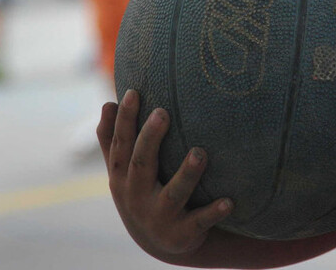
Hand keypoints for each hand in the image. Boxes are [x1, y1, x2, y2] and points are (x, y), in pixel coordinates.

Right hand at [97, 89, 231, 256]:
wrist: (160, 242)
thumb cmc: (141, 192)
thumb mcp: (122, 171)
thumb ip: (112, 141)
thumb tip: (106, 103)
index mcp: (121, 178)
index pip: (121, 145)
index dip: (124, 120)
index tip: (133, 93)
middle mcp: (136, 197)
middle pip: (141, 164)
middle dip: (150, 139)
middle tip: (162, 112)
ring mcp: (160, 216)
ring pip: (174, 194)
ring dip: (187, 174)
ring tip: (200, 153)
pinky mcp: (183, 233)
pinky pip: (200, 221)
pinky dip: (214, 212)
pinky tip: (229, 201)